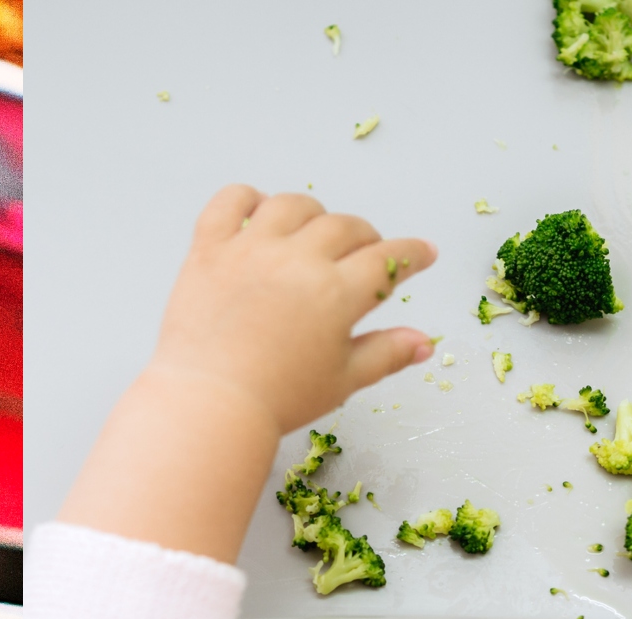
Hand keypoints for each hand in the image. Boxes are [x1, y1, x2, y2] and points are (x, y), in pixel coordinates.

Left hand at [58, 187, 438, 563]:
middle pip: (344, 227)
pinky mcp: (209, 250)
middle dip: (365, 238)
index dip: (411, 255)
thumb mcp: (342, 381)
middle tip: (364, 255)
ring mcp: (250, 250)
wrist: (207, 406)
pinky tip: (258, 213)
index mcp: (336, 293)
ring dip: (312, 215)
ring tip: (313, 233)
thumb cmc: (277, 400)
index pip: (388, 260)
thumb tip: (423, 342)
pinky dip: (246, 199)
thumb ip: (386, 354)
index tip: (422, 254)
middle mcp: (296, 260)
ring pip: (292, 206)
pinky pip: (229, 203)